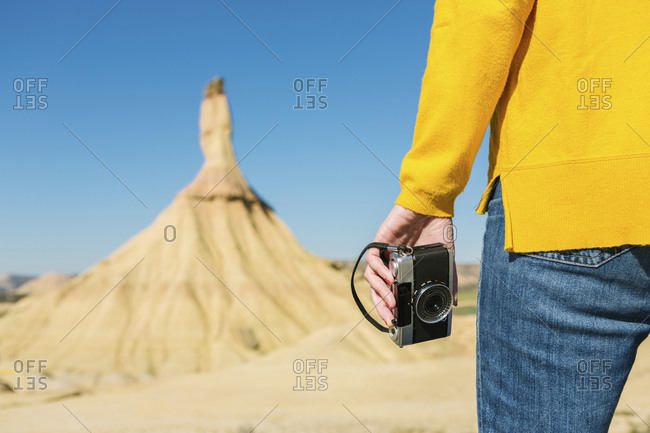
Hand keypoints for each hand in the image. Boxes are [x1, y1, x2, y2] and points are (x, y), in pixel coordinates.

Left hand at [363, 204, 457, 326]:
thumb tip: (453, 302)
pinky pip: (372, 260)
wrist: (433, 206)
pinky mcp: (380, 241)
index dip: (390, 308)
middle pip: (377, 290)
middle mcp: (391, 263)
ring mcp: (384, 253)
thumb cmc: (438, 229)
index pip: (391, 292)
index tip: (395, 322)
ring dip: (380, 292)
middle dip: (382, 307)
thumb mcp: (445, 259)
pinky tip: (389, 278)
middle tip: (391, 319)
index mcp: (403, 269)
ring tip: (392, 302)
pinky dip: (379, 271)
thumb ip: (447, 279)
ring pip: (371, 278)